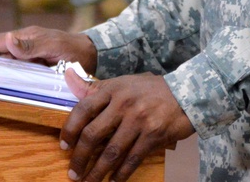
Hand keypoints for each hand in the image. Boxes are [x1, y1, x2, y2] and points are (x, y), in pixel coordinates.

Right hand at [0, 26, 96, 72]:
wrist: (91, 55)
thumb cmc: (72, 48)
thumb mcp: (52, 46)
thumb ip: (30, 45)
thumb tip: (7, 39)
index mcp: (24, 36)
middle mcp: (23, 46)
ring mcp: (28, 57)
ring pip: (7, 65)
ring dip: (1, 74)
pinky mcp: (34, 68)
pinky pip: (18, 73)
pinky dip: (13, 80)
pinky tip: (12, 90)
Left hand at [60, 71, 194, 181]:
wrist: (185, 93)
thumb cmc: (149, 89)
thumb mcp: (122, 82)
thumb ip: (94, 86)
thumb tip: (68, 78)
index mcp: (112, 90)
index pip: (83, 109)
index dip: (70, 129)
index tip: (64, 145)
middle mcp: (123, 104)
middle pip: (93, 134)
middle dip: (80, 157)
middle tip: (73, 172)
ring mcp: (138, 121)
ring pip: (111, 151)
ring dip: (97, 171)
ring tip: (88, 181)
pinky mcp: (153, 135)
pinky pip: (132, 159)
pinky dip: (121, 173)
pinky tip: (113, 181)